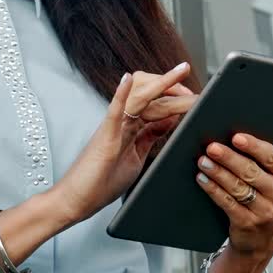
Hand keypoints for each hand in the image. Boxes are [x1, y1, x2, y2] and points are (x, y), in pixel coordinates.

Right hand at [50, 63, 197, 223]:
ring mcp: (113, 128)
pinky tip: (128, 80)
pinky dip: (121, 95)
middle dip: (174, 88)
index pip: (157, 103)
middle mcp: (122, 122)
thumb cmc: (101, 181)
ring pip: (139, 99)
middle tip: (195, 92)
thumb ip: (151, 136)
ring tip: (179, 73)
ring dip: (161, 84)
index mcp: (131, 127)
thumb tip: (171, 120)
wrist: (77, 199)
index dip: (176, 97)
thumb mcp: (137, 155)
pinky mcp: (105, 138)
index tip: (195, 98)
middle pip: (150, 95)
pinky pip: (114, 112)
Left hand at [195, 133, 272, 272]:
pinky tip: (202, 178)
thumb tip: (231, 138)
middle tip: (212, 147)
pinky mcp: (249, 223)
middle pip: (252, 171)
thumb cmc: (263, 199)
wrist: (260, 240)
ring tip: (203, 161)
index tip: (236, 137)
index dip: (253, 146)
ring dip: (217, 172)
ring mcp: (267, 212)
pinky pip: (227, 202)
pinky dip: (212, 189)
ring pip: (238, 186)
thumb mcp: (272, 181)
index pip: (272, 157)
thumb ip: (261, 162)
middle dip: (229, 158)